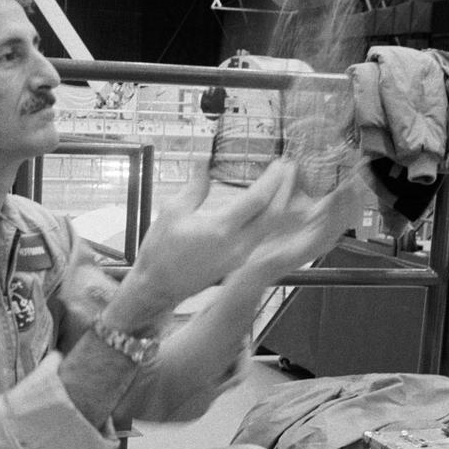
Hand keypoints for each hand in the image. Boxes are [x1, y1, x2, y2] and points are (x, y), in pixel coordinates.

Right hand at [104, 156, 355, 332]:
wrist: (157, 287)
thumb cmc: (159, 250)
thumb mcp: (172, 212)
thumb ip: (194, 186)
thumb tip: (206, 161)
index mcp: (221, 229)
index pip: (257, 200)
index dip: (273, 179)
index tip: (281, 162)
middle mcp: (237, 245)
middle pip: (273, 214)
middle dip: (285, 189)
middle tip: (291, 168)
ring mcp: (240, 256)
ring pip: (272, 228)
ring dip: (284, 205)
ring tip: (289, 184)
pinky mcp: (238, 262)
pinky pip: (263, 238)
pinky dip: (274, 221)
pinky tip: (276, 208)